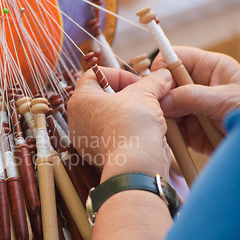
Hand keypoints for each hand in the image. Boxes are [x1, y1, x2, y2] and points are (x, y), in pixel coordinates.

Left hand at [68, 67, 172, 181]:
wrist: (133, 165)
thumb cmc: (131, 125)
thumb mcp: (145, 94)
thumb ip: (152, 82)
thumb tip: (163, 75)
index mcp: (80, 100)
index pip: (94, 76)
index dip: (118, 75)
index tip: (138, 83)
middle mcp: (77, 119)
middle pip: (101, 97)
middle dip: (126, 95)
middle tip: (144, 98)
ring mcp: (84, 139)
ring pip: (107, 118)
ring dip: (128, 114)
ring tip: (147, 116)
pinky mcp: (96, 155)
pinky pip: (110, 136)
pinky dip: (125, 132)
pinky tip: (142, 133)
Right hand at [153, 46, 239, 153]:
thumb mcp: (225, 100)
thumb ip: (193, 97)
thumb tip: (163, 100)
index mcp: (208, 68)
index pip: (175, 58)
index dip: (162, 68)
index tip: (156, 84)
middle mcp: (195, 86)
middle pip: (164, 84)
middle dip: (158, 95)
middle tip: (155, 108)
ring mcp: (188, 107)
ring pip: (161, 106)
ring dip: (158, 115)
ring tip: (158, 123)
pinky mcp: (186, 128)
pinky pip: (166, 127)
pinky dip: (162, 131)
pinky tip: (162, 134)